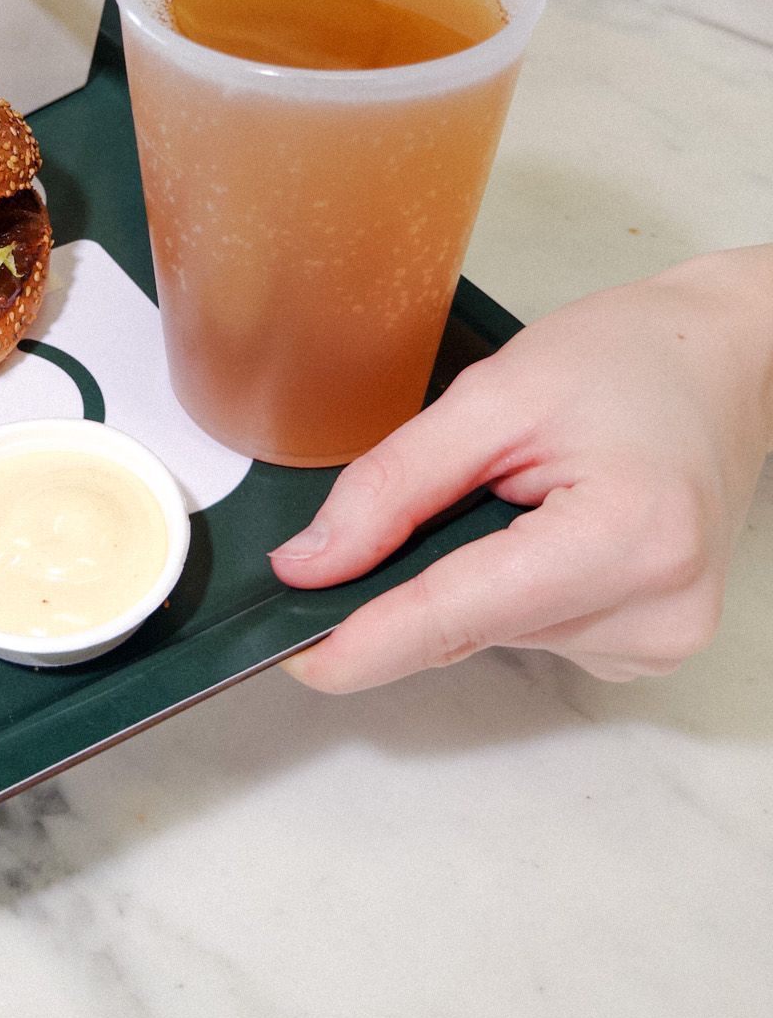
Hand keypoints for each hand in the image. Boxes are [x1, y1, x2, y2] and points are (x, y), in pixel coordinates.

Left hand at [270, 249, 772, 690]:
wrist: (722, 364)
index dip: (367, 639)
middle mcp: (655, 611)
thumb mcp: (494, 395)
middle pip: (471, 626)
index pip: (462, 613)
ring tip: (523, 486)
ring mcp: (656, 640)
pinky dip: (509, 584)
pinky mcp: (646, 647)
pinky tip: (545, 522)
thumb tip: (311, 564)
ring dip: (472, 573)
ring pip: (492, 632)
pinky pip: (528, 630)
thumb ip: (394, 484)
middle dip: (417, 578)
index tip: (295, 656)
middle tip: (436, 491)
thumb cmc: (629, 361)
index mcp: (626, 538)